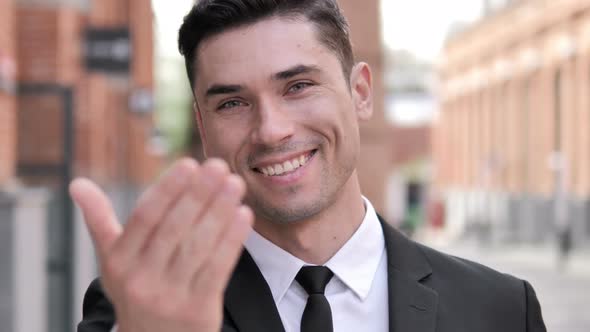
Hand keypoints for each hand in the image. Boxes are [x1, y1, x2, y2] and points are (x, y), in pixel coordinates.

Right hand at [70, 158, 252, 331]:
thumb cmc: (136, 288)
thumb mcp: (112, 260)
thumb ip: (99, 220)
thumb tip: (76, 183)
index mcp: (119, 261)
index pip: (145, 217)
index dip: (168, 189)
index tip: (189, 164)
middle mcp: (141, 279)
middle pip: (174, 228)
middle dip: (199, 194)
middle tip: (219, 166)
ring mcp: (170, 296)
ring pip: (198, 246)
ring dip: (220, 212)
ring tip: (235, 184)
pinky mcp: (198, 309)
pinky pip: (218, 268)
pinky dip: (232, 240)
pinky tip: (244, 215)